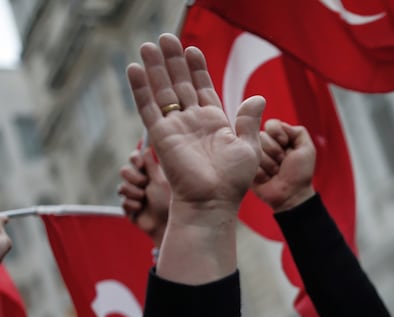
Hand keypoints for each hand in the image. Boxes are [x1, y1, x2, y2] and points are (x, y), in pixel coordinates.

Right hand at [118, 147, 170, 246]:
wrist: (166, 225)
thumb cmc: (169, 203)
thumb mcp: (161, 181)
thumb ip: (152, 165)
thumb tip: (147, 149)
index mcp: (151, 174)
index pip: (136, 159)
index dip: (134, 159)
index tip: (139, 162)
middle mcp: (142, 183)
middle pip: (125, 171)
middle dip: (133, 177)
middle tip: (144, 184)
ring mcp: (135, 195)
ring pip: (122, 187)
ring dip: (134, 192)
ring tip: (144, 199)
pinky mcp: (130, 208)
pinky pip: (123, 201)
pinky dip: (132, 204)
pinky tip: (141, 209)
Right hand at [126, 33, 263, 218]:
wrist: (212, 201)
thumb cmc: (233, 181)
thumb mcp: (248, 147)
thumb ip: (249, 121)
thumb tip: (258, 98)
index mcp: (214, 122)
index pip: (203, 87)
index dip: (197, 68)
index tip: (192, 50)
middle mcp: (192, 122)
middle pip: (180, 84)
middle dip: (173, 61)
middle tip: (166, 37)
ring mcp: (175, 127)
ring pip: (162, 91)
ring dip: (155, 68)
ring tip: (149, 44)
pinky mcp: (160, 136)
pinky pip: (148, 108)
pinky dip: (140, 88)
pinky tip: (135, 69)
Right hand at [253, 118, 316, 211]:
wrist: (293, 195)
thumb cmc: (301, 174)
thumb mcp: (307, 149)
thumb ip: (299, 132)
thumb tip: (282, 125)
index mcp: (279, 139)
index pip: (270, 124)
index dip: (277, 134)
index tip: (285, 144)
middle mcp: (266, 146)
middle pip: (261, 136)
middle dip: (275, 151)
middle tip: (282, 163)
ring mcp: (255, 157)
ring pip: (255, 150)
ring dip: (270, 164)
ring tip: (276, 172)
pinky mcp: (248, 169)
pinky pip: (250, 164)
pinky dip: (262, 173)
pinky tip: (268, 178)